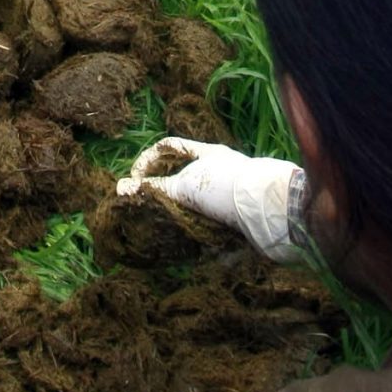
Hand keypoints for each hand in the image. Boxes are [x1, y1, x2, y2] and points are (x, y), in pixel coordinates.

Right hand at [117, 137, 306, 262]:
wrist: (269, 212)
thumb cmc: (225, 188)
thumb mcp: (185, 186)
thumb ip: (154, 189)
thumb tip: (122, 188)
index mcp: (207, 154)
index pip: (168, 148)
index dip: (147, 161)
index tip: (134, 180)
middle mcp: (219, 172)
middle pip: (182, 178)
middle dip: (164, 193)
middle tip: (147, 208)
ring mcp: (229, 195)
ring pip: (197, 204)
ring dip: (181, 216)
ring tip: (165, 229)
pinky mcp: (238, 219)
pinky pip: (212, 225)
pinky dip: (199, 233)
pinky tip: (189, 243)